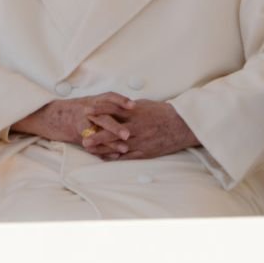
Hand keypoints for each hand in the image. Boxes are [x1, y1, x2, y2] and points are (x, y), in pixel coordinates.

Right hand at [11, 93, 135, 151]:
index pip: (108, 97)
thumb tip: (129, 111)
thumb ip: (107, 107)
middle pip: (103, 116)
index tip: (134, 105)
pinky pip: (90, 143)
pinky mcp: (76, 134)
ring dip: (110, 141)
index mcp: (93, 101)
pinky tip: (113, 156)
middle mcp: (87, 110)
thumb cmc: (74, 110)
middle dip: (116, 126)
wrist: (49, 116)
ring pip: (95, 133)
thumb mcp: (90, 104)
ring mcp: (80, 122)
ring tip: (124, 148)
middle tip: (129, 134)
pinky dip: (101, 150)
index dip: (121, 100)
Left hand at [82, 99, 198, 160]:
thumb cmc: (164, 113)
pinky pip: (126, 157)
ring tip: (89, 149)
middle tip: (82, 137)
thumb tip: (116, 105)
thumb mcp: (145, 105)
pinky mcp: (144, 152)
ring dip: (101, 148)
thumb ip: (129, 107)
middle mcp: (135, 127)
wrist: (181, 126)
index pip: (112, 110)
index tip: (86, 110)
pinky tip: (104, 157)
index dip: (98, 110)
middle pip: (111, 131)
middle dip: (95, 135)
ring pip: (116, 146)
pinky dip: (114, 157)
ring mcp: (139, 141)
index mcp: (135, 113)